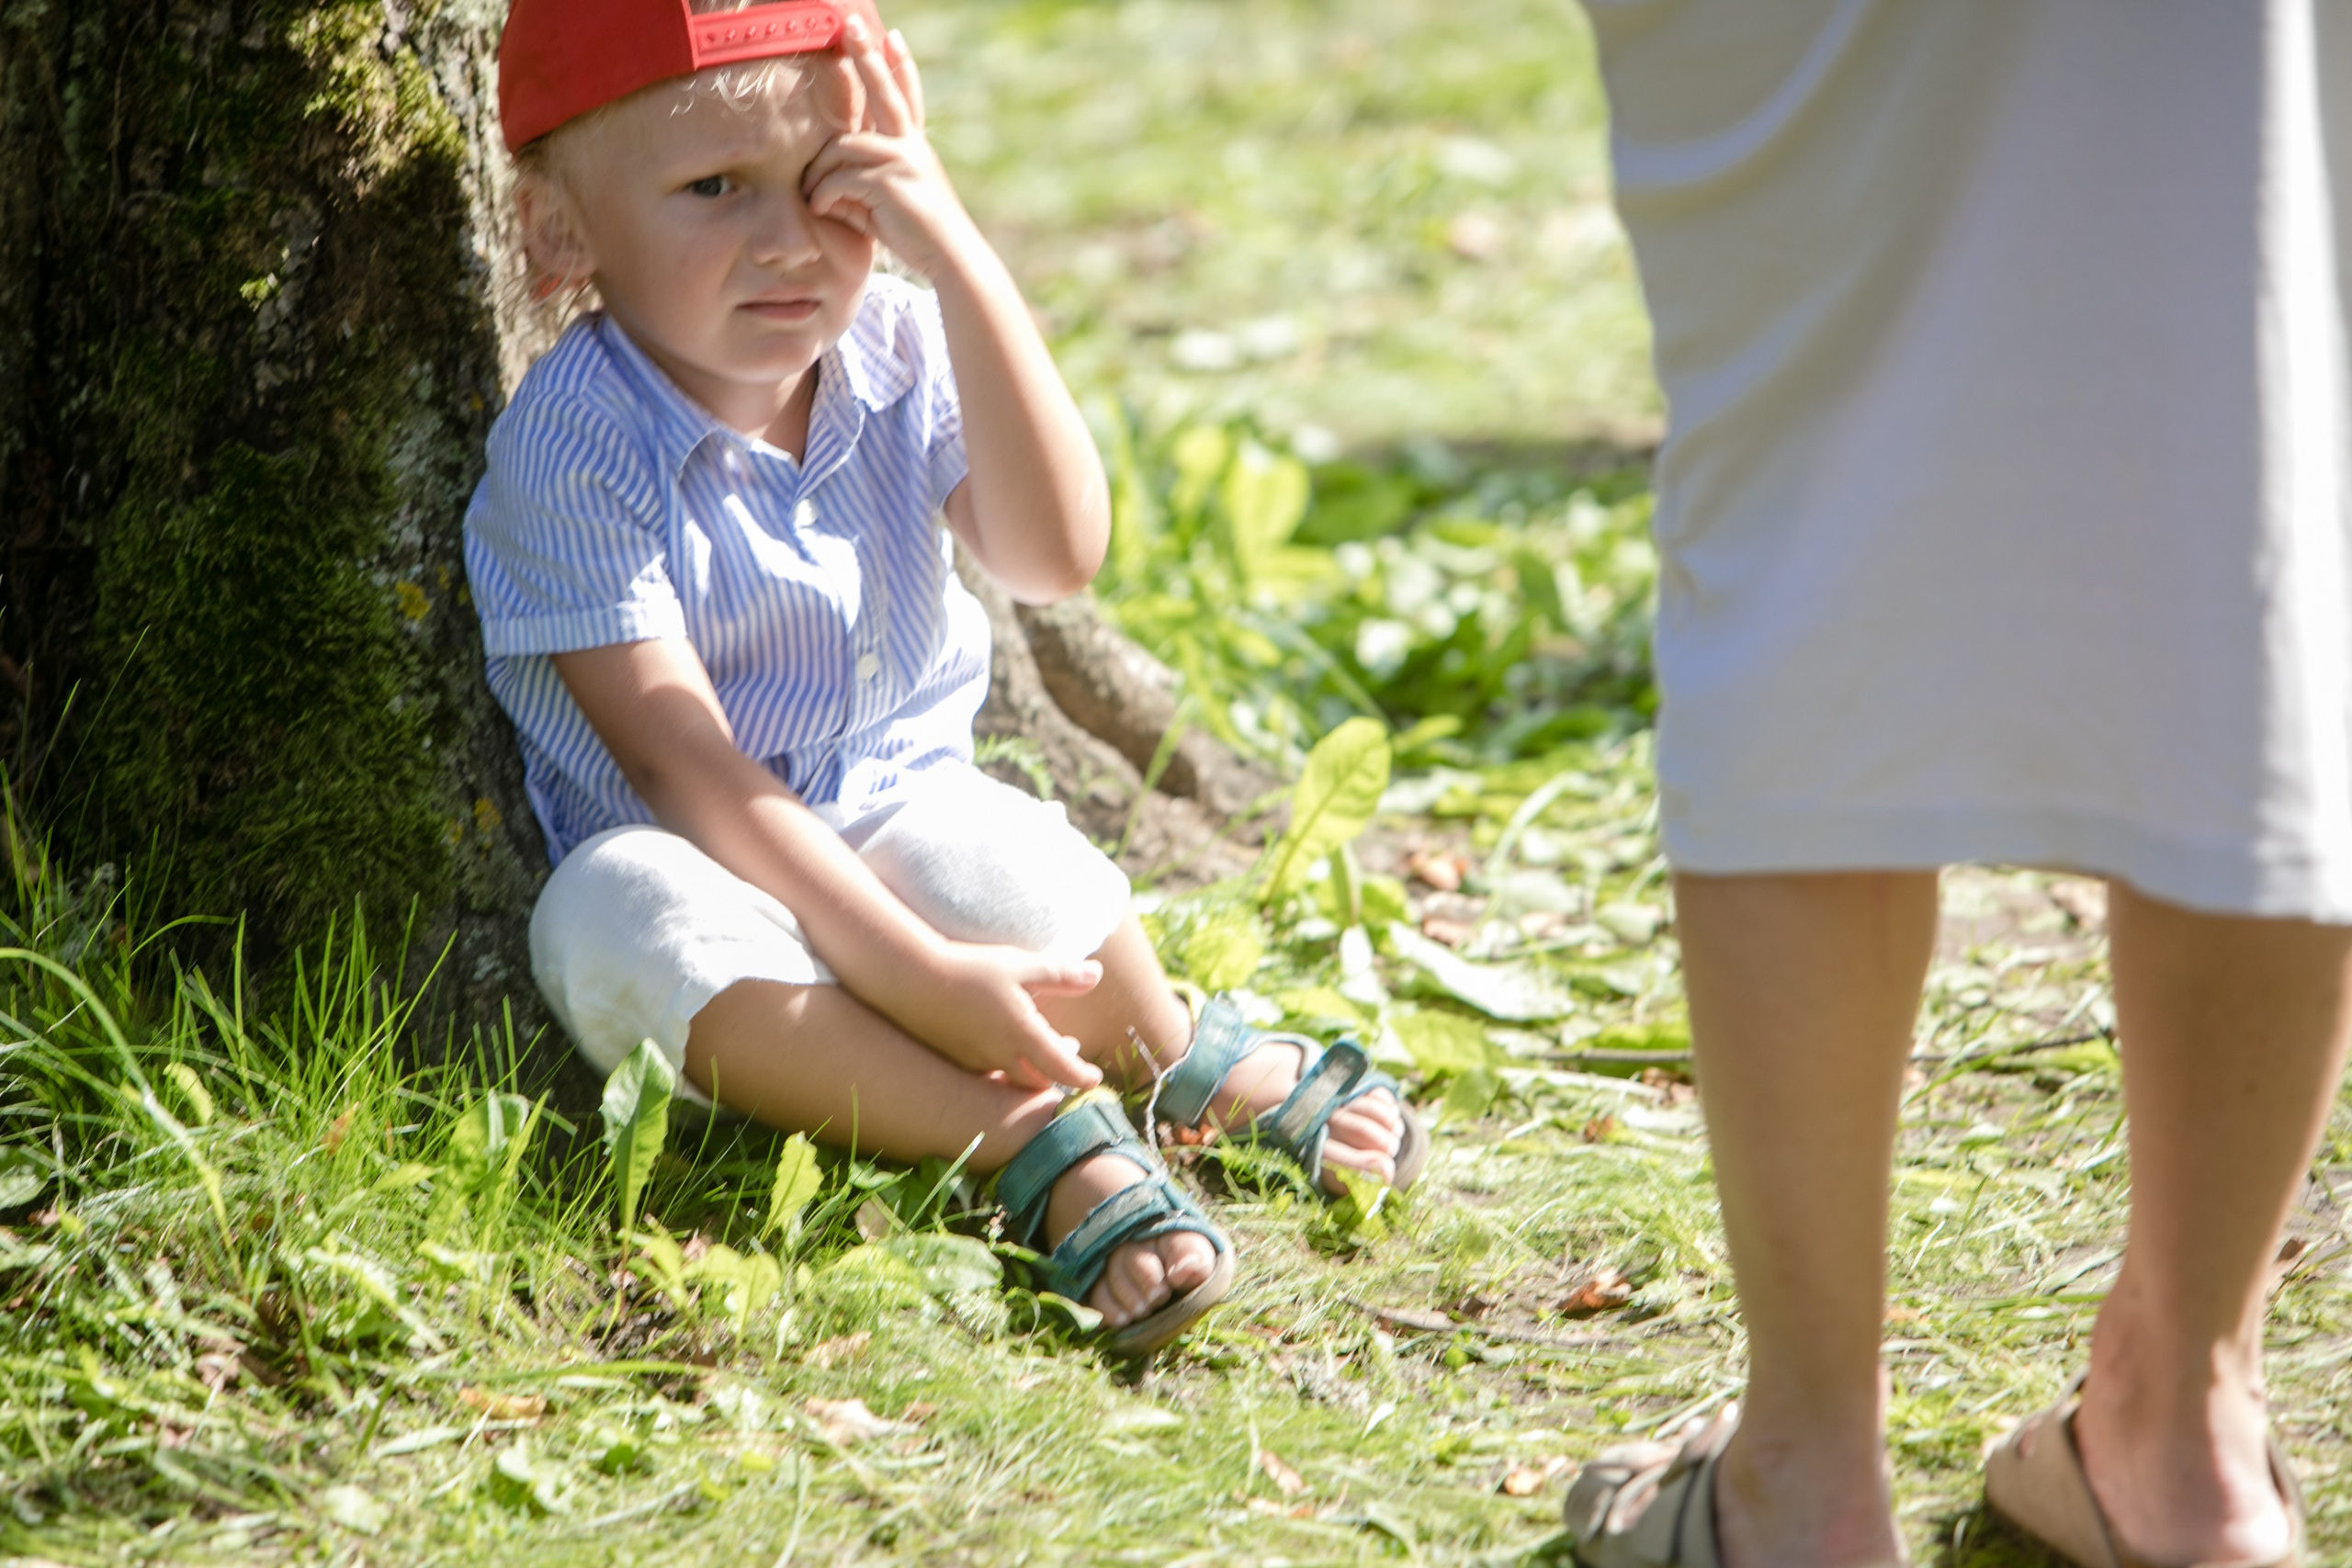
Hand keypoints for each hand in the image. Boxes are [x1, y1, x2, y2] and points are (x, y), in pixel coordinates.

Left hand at [803, 21, 976, 279]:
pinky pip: (839, 178)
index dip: (901, 68)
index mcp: (915, 149)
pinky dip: (824, 194)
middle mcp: (911, 147)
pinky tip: (822, 208)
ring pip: (843, 147)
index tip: (894, 36)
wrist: (950, 257)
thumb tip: (827, 181)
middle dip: (866, 58)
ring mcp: (901, 160)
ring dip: (820, 172)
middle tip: (850, 26)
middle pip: (884, 94)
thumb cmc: (918, 238)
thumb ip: (862, 185)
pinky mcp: (888, 181)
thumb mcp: (887, 204)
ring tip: (812, 194)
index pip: (907, 100)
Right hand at [895, 941, 1104, 1090]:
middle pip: (1037, 1081)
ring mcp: (975, 1061)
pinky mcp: (956, 1058)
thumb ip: (1060, 974)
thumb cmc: (969, 969)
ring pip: (1012, 1077)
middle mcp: (1000, 1056)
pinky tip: (1002, 1041)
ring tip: (1039, 1048)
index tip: (1095, 1078)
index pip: (1061, 1067)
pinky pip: (989, 1072)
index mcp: (1022, 1034)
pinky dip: (1005, 1064)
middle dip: (1057, 1074)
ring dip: (1031, 1069)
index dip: (1082, 1077)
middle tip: (1070, 1057)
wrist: (911, 979)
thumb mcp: (1020, 965)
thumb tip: (1097, 974)